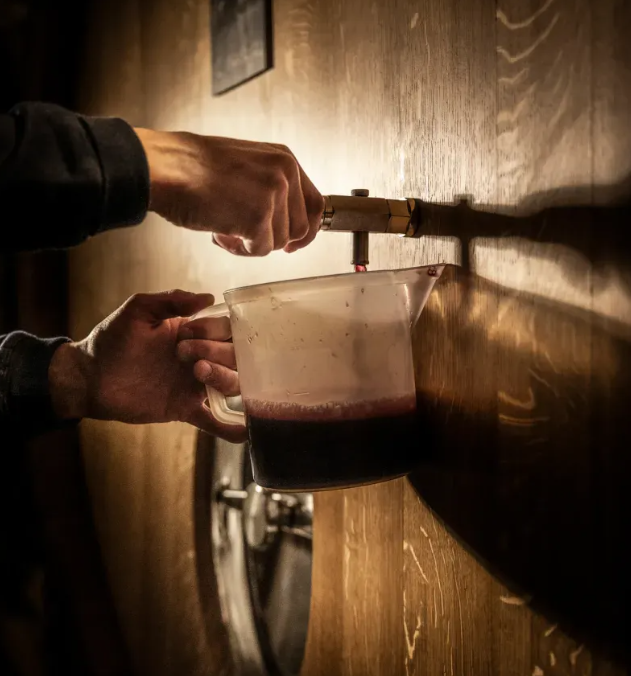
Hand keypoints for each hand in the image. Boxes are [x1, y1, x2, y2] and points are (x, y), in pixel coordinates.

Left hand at [48, 290, 246, 441]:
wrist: (90, 377)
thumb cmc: (112, 338)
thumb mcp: (139, 309)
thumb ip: (171, 299)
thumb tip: (208, 297)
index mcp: (195, 333)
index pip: (226, 329)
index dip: (215, 330)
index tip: (188, 332)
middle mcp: (202, 357)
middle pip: (236, 356)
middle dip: (218, 352)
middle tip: (185, 355)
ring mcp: (195, 385)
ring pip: (232, 384)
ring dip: (224, 378)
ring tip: (199, 374)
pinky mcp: (184, 409)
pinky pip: (214, 421)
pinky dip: (230, 428)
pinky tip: (245, 433)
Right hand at [134, 129, 323, 255]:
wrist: (166, 168)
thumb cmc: (195, 168)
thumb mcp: (248, 166)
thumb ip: (272, 187)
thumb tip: (285, 219)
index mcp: (285, 159)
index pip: (315, 205)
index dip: (306, 230)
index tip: (294, 243)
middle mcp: (285, 174)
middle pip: (299, 229)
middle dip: (272, 239)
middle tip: (242, 233)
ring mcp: (273, 195)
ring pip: (279, 243)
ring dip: (251, 243)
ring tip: (224, 226)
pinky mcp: (258, 218)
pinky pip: (260, 250)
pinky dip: (239, 249)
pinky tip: (219, 232)